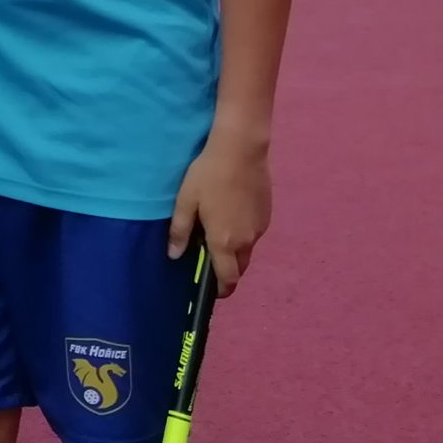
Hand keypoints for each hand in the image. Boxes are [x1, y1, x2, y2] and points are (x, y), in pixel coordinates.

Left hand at [171, 127, 271, 295]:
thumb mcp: (185, 202)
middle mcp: (247, 240)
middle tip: (210, 257)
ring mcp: (260, 228)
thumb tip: (175, 256)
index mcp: (224, 241)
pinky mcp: (267, 215)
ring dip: (235, 250)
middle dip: (227, 270)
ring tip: (218, 231)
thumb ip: (180, 231)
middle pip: (239, 268)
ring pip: (248, 250)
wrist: (240, 151)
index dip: (221, 289)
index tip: (212, 290)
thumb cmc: (208, 176)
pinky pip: (255, 234)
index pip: (228, 278)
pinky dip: (244, 233)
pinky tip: (231, 214)